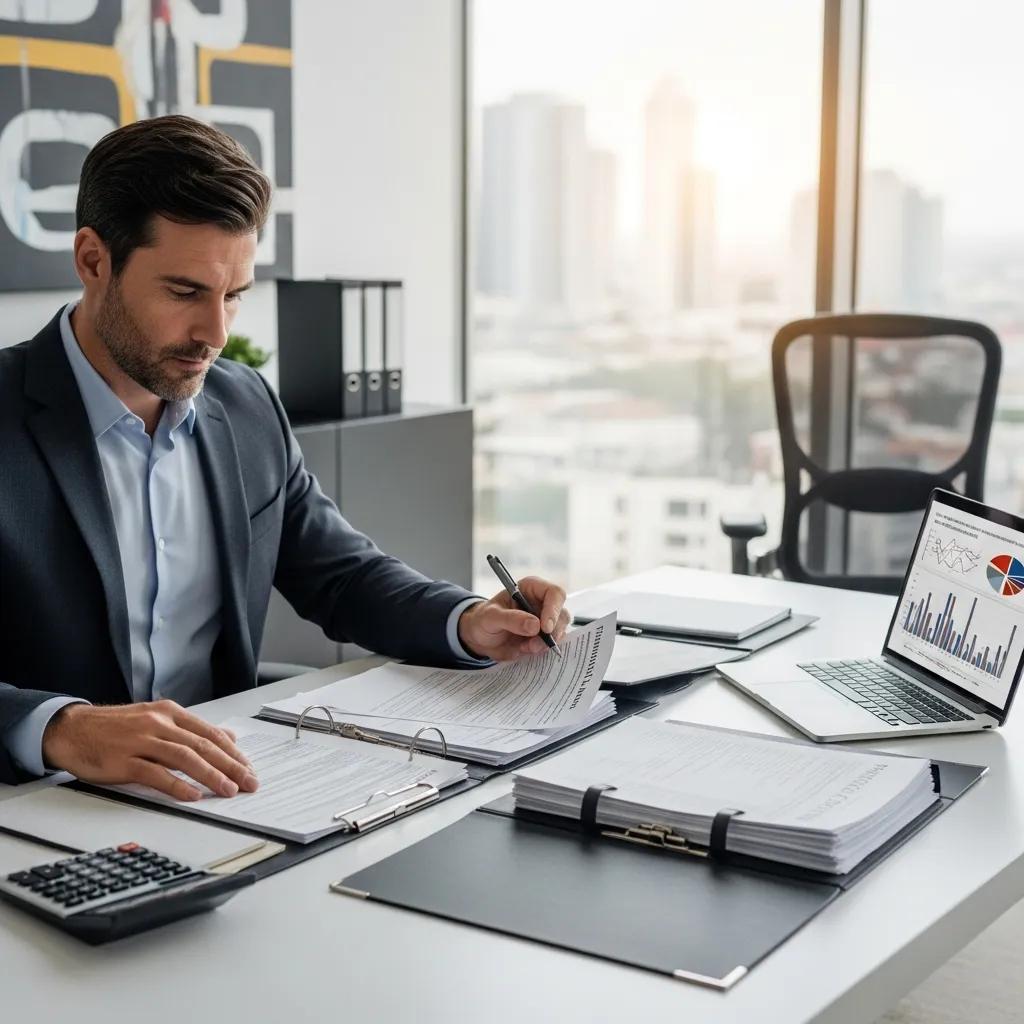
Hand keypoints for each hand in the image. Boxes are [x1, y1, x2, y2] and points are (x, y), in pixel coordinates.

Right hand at [42, 701, 258, 800]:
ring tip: (228, 790)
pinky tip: (192, 795)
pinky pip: (155, 773)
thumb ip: (191, 729)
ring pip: (185, 757)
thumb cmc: (116, 728)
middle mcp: (159, 723)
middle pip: (203, 745)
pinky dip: (177, 785)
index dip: (233, 752)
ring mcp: (141, 740)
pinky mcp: (124, 760)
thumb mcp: (157, 719)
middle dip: (230, 766)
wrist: (72, 729)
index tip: (249, 768)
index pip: (210, 733)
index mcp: (170, 713)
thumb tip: (229, 737)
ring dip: (210, 775)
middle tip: (249, 782)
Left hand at [458, 576, 569, 661]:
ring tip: (525, 648)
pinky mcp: (544, 638)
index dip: (554, 610)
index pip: (554, 593)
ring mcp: (545, 621)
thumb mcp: (491, 617)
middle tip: (533, 645)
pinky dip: (541, 651)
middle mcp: (542, 603)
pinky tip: (525, 650)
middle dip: (551, 632)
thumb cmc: (484, 619)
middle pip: (562, 615)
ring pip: (559, 632)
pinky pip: (552, 645)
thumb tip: (535, 626)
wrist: (480, 637)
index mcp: (531, 588)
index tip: (545, 628)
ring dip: (545, 644)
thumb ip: (511, 619)